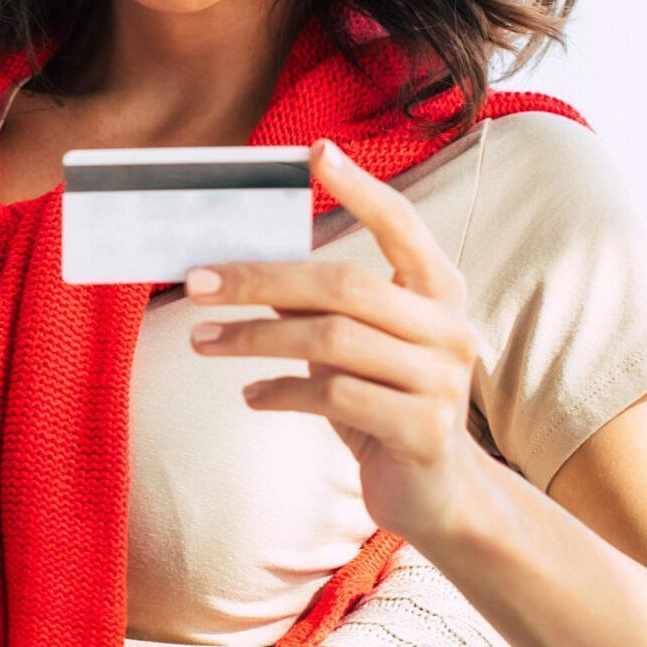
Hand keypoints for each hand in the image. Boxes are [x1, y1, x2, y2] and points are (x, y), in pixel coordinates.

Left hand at [185, 137, 497, 547]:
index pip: (402, 224)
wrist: (436, 493)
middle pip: (344, 285)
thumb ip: (315, 301)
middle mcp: (449, 328)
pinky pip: (336, 396)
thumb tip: (241, 262)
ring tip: (203, 341)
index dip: (361, 188)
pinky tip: (252, 396)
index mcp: (438, 291)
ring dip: (254, 338)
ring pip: (332, 342)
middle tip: (197, 283)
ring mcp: (443, 381)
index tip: (316, 153)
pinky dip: (281, 392)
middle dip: (260, 279)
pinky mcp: (424, 431)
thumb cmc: (382, 401)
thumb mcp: (352, 345)